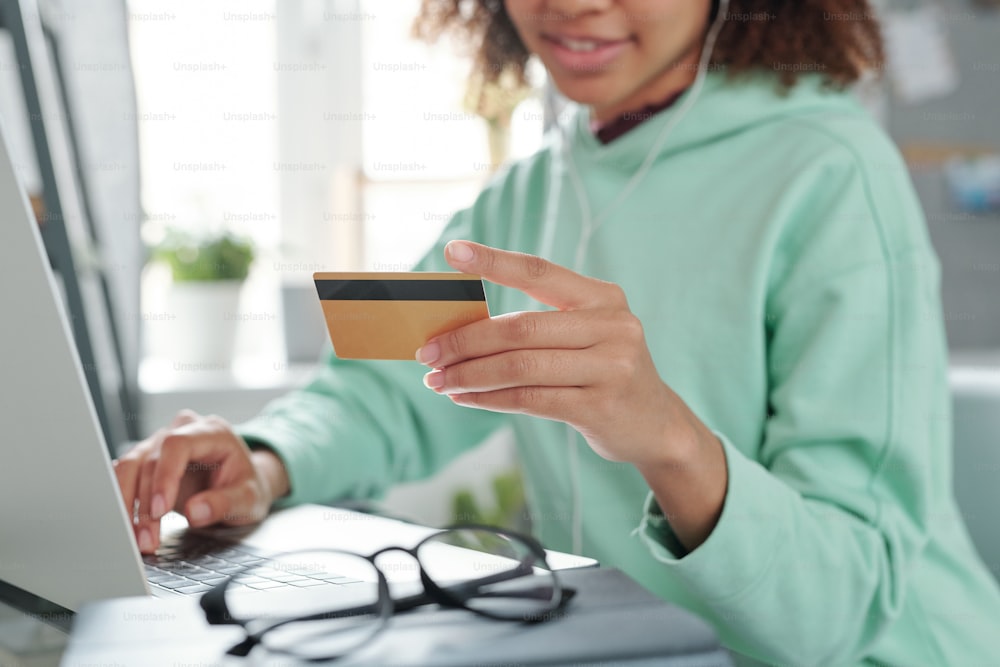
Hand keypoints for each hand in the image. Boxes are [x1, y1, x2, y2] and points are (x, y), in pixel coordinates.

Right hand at [113, 410, 288, 553]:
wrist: (241, 485)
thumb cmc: (246, 486)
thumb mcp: (249, 498)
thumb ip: (225, 503)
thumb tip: (195, 512)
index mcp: (212, 431)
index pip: (177, 445)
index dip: (164, 477)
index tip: (161, 511)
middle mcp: (183, 431)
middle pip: (150, 459)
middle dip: (145, 503)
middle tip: (147, 539)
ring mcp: (161, 443)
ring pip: (130, 467)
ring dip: (127, 505)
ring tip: (137, 539)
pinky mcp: (147, 459)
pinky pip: (126, 477)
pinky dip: (124, 503)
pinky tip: (128, 528)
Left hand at [415, 241, 705, 467]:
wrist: (656, 425)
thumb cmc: (604, 372)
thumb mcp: (587, 336)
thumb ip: (539, 325)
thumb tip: (461, 327)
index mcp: (604, 298)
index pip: (540, 271)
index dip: (494, 260)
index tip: (453, 251)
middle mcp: (612, 328)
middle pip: (520, 328)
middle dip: (465, 340)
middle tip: (427, 352)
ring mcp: (610, 368)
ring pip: (520, 367)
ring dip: (469, 374)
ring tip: (438, 380)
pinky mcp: (600, 407)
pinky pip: (529, 399)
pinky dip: (488, 399)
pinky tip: (464, 398)